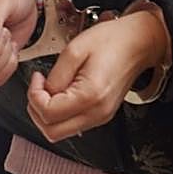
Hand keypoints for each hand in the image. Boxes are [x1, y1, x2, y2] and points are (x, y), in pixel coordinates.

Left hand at [27, 11, 167, 142]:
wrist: (138, 42)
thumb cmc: (112, 41)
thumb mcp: (75, 49)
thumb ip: (56, 75)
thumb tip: (44, 91)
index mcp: (90, 96)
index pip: (48, 114)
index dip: (34, 95)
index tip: (37, 77)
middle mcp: (97, 113)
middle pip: (52, 132)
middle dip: (37, 110)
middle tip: (38, 88)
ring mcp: (100, 117)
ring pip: (60, 132)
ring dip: (48, 113)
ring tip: (50, 88)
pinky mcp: (101, 114)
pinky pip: (72, 123)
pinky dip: (60, 113)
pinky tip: (63, 92)